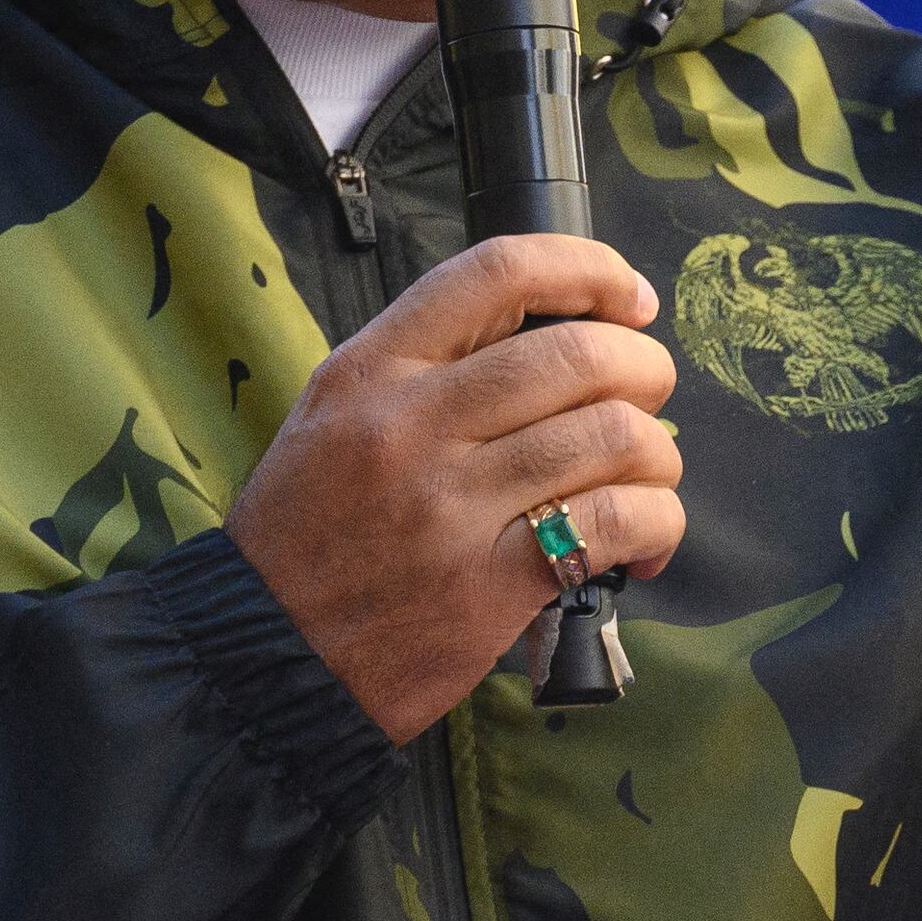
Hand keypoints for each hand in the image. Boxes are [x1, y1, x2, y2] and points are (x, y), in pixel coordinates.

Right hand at [228, 233, 686, 741]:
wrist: (264, 651)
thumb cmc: (305, 534)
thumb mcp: (333, 416)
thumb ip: (423, 367)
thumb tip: (551, 336)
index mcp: (371, 369)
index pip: (499, 273)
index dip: (589, 269)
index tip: (629, 298)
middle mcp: (412, 424)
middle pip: (581, 354)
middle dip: (646, 369)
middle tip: (649, 398)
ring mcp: (451, 504)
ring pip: (614, 436)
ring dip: (658, 455)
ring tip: (645, 479)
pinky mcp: (490, 583)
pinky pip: (615, 522)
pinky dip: (656, 523)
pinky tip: (644, 544)